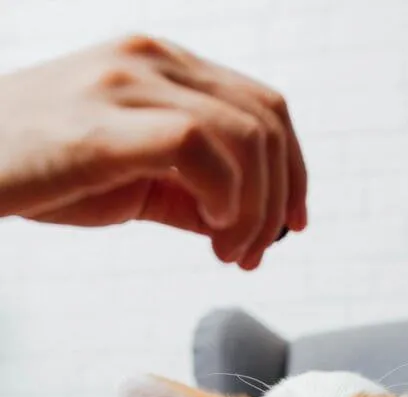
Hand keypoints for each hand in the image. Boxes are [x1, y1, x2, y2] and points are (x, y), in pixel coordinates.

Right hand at [0, 36, 306, 267]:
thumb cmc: (42, 170)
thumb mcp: (130, 176)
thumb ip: (188, 190)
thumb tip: (241, 221)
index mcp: (164, 65)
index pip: (263, 106)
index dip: (293, 169)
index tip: (293, 222)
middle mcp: (154, 60)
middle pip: (266, 121)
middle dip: (280, 198)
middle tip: (255, 253)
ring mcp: (130, 84)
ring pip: (244, 137)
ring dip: (255, 209)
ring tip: (230, 251)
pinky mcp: (107, 124)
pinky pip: (199, 149)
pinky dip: (225, 198)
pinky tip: (211, 232)